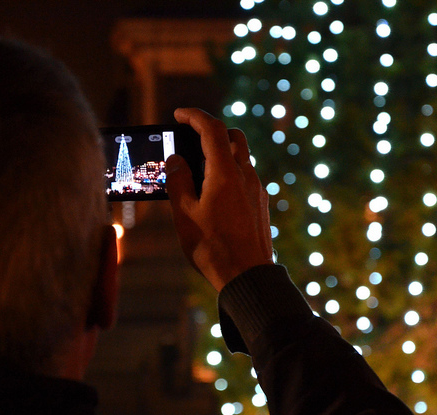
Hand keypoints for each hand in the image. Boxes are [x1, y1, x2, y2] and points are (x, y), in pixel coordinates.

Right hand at [167, 108, 273, 290]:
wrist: (248, 277)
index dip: (194, 116)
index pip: (212, 129)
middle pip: (233, 137)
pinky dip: (228, 173)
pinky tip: (212, 193)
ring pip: (240, 158)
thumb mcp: (185, 214)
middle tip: (190, 139)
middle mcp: (246, 175)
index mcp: (225, 173)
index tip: (179, 114)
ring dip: (220, 154)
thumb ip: (179, 182)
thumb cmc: (213, 247)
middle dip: (211, 131)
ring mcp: (257, 190)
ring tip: (197, 170)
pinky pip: (244, 177)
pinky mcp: (261, 204)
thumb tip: (176, 160)